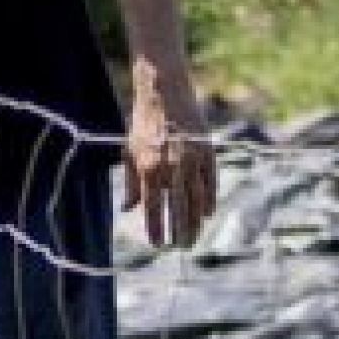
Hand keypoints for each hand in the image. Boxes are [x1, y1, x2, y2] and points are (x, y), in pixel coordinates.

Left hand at [124, 86, 217, 248]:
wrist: (164, 91)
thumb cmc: (143, 122)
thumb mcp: (130, 150)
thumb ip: (131, 182)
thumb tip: (128, 209)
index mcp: (149, 167)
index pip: (152, 206)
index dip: (155, 228)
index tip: (158, 245)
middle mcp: (171, 166)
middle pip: (178, 208)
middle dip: (179, 231)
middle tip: (181, 247)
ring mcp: (192, 159)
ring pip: (197, 199)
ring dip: (196, 221)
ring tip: (194, 237)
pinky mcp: (207, 151)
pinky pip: (210, 182)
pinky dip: (209, 200)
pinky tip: (206, 214)